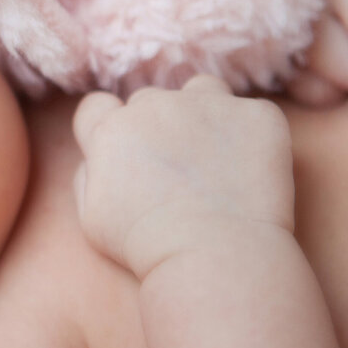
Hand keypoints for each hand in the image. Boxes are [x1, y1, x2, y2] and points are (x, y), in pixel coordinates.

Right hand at [72, 75, 294, 277]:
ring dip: (202, 113)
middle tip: (175, 169)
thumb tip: (97, 157)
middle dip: (156, 126)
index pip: (96, 106)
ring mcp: (210, 105)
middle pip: (149, 101)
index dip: (107, 127)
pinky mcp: (258, 115)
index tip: (125, 151)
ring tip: (215, 156)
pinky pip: (253, 113)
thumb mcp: (91, 218)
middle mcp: (156, 105)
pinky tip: (251, 172)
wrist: (214, 256)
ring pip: (201, 91)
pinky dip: (252, 136)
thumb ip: (88, 175)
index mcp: (112, 130)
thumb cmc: (147, 246)